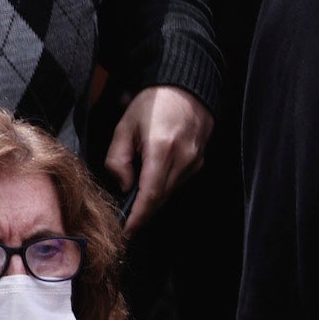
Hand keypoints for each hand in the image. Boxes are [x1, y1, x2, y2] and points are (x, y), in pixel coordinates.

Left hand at [107, 85, 213, 229]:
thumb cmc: (151, 104)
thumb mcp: (124, 126)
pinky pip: (178, 181)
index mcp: (162, 149)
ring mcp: (195, 161)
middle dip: (143, 211)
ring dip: (152, 198)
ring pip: (170, 191)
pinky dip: (162, 185)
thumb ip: (118, 158)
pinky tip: (150, 179)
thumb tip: (124, 185)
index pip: (150, 194)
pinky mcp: (200, 161)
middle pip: (161, 197)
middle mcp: (183, 159)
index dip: (138, 216)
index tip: (127, 230)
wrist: (185, 89)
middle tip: (125, 221)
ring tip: (133, 198)